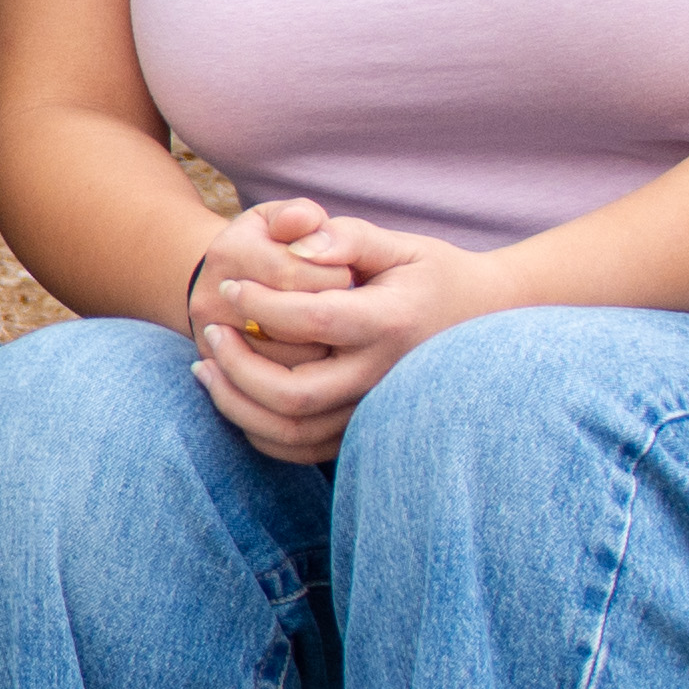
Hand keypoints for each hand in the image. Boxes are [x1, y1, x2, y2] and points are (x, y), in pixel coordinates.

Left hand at [186, 200, 506, 463]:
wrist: (481, 322)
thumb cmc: (432, 274)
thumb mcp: (398, 244)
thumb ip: (346, 238)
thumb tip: (296, 247)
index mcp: (391, 324)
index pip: (312, 321)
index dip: (260, 304)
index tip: (231, 285)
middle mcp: (383, 377)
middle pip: (293, 394)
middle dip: (238, 365)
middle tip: (211, 330)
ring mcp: (373, 411)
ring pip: (291, 432)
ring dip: (236, 403)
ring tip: (207, 366)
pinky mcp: (361, 432)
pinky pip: (300, 450)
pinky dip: (257, 430)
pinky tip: (234, 394)